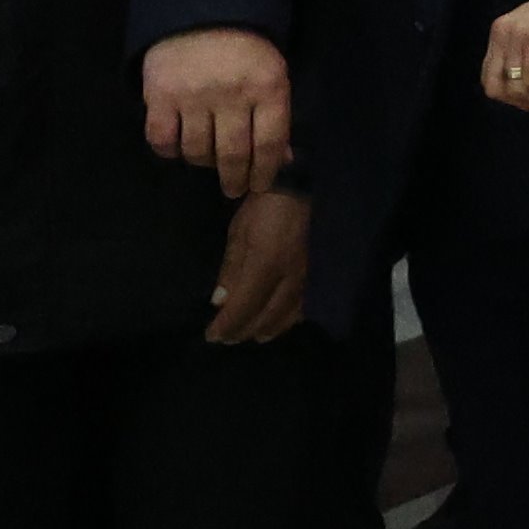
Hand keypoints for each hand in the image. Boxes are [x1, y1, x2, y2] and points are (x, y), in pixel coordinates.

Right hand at [143, 27, 292, 195]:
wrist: (202, 9)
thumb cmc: (246, 45)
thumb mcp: (273, 73)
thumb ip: (277, 113)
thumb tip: (282, 158)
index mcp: (267, 87)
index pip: (270, 144)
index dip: (266, 171)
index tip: (260, 185)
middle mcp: (231, 94)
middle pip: (234, 154)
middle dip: (235, 178)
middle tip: (233, 189)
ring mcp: (193, 96)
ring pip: (197, 151)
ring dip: (204, 163)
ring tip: (208, 161)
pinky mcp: (160, 95)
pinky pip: (162, 139)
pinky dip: (170, 150)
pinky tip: (178, 147)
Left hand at [204, 191, 311, 343]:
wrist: (302, 189)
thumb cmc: (263, 207)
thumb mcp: (238, 234)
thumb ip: (231, 270)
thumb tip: (219, 301)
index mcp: (265, 266)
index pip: (242, 308)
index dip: (225, 325)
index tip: (211, 336)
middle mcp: (289, 278)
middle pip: (266, 317)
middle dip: (244, 330)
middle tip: (228, 339)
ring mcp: (307, 277)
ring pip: (288, 315)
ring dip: (269, 328)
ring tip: (255, 336)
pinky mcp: (318, 273)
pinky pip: (304, 305)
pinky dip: (290, 318)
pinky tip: (283, 320)